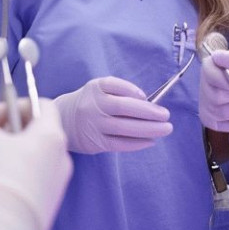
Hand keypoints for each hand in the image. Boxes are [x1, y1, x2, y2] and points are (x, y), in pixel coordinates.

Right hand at [0, 100, 72, 229]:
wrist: (5, 228)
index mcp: (53, 135)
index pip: (41, 105)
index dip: (10, 104)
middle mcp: (62, 156)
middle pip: (36, 131)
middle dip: (8, 129)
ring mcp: (58, 180)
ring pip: (34, 155)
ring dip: (11, 151)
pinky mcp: (49, 200)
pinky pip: (33, 176)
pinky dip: (16, 172)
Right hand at [53, 76, 172, 153]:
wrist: (62, 121)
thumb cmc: (90, 102)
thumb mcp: (98, 89)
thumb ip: (119, 91)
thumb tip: (148, 102)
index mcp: (95, 88)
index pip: (114, 85)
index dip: (132, 90)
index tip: (146, 97)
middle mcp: (93, 106)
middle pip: (123, 108)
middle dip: (148, 112)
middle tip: (166, 115)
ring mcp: (94, 125)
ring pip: (124, 128)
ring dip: (148, 129)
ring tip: (165, 129)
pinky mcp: (96, 143)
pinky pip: (119, 144)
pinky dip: (137, 143)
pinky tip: (151, 141)